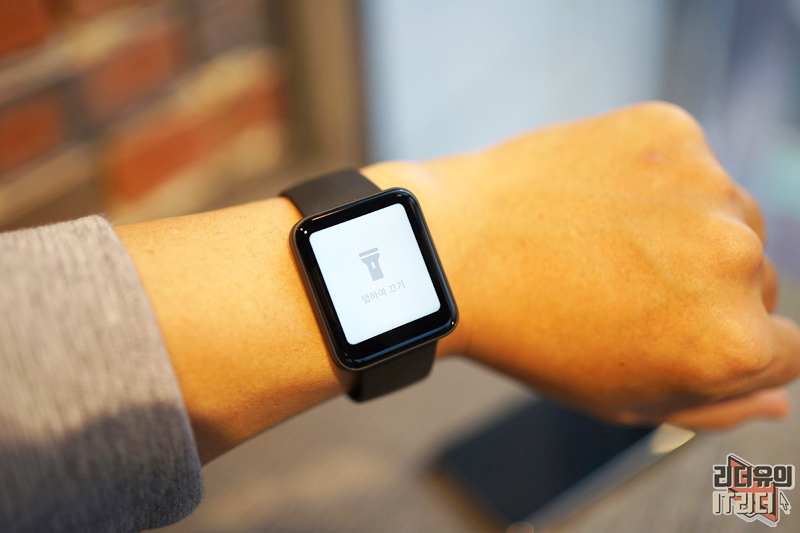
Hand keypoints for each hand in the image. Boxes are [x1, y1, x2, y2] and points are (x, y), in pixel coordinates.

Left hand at [365, 102, 799, 428]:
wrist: (456, 250)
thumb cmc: (532, 336)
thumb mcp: (621, 399)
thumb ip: (713, 405)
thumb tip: (775, 399)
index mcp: (732, 343)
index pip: (784, 350)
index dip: (721, 343)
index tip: (670, 327)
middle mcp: (737, 259)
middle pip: (756, 280)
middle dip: (704, 289)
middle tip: (622, 286)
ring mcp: (706, 186)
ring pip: (728, 216)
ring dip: (686, 230)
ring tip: (604, 241)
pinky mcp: (671, 132)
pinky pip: (687, 164)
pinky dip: (654, 179)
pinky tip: (596, 199)